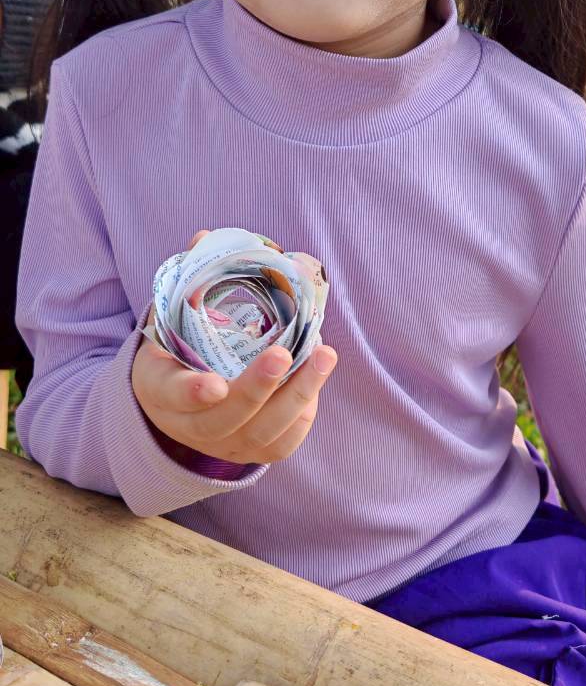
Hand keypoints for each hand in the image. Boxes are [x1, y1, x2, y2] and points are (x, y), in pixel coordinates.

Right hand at [131, 230, 336, 464]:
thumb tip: (205, 236)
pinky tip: (319, 374)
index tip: (215, 384)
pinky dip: (304, 409)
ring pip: (263, 430)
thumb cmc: (180, 349)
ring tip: (325, 355)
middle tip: (283, 353)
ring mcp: (226, 442)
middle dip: (258, 387)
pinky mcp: (257, 449)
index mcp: (161, 388)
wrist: (183, 406)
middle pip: (226, 417)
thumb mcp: (172, 316)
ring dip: (297, 394)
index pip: (174, 393)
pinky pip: (284, 439)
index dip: (193, 392)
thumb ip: (189, 279)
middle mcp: (191, 425)